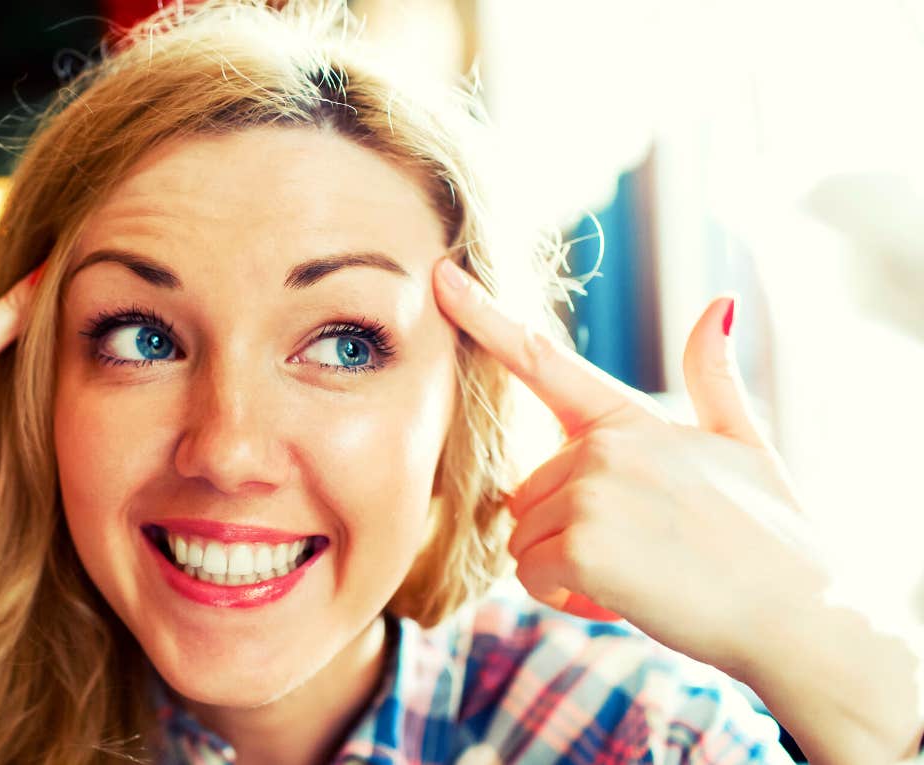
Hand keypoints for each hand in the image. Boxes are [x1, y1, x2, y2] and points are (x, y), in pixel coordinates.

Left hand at [431, 257, 825, 676]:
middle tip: (639, 555)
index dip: (484, 315)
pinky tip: (622, 601)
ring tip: (637, 577)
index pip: (544, 359)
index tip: (439, 276)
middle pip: (526, 492)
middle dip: (563, 533)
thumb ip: (715, 378)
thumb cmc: (774, 539)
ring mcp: (594, 491)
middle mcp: (606, 445)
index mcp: (633, 418)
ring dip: (564, 569)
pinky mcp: (585, 544)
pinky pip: (532, 576)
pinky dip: (566, 598)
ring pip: (523, 538)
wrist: (804, 617)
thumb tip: (719, 304)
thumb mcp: (747, 446)